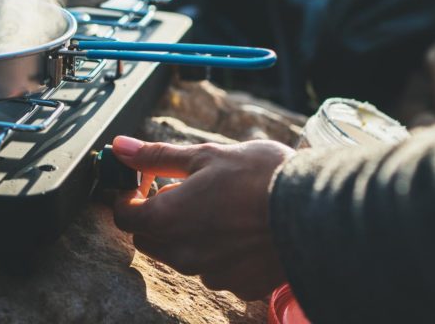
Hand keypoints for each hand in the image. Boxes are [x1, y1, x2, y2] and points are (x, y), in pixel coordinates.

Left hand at [111, 136, 294, 300]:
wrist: (315, 210)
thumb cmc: (259, 177)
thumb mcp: (204, 156)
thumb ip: (157, 156)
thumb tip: (120, 148)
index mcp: (166, 219)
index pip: (124, 215)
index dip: (129, 194)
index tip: (148, 179)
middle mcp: (182, 255)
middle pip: (149, 238)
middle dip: (156, 215)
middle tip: (183, 189)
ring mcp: (212, 274)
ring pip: (182, 255)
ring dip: (188, 234)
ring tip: (219, 207)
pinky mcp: (240, 285)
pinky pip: (216, 269)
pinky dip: (219, 252)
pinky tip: (241, 230)